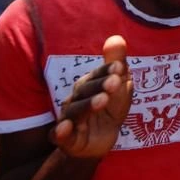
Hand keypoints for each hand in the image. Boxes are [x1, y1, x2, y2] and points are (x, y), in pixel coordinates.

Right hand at [51, 36, 132, 158]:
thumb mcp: (119, 88)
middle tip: (115, 82)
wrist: (99, 141)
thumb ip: (116, 63)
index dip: (107, 71)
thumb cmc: (109, 109)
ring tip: (102, 100)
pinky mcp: (65, 139)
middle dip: (100, 85)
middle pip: (85, 90)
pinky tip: (63, 128)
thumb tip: (117, 38)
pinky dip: (60, 132)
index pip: (98, 75)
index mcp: (89, 85)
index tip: (120, 66)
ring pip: (75, 110)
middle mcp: (76, 98)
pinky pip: (59, 135)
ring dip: (88, 105)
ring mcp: (69, 118)